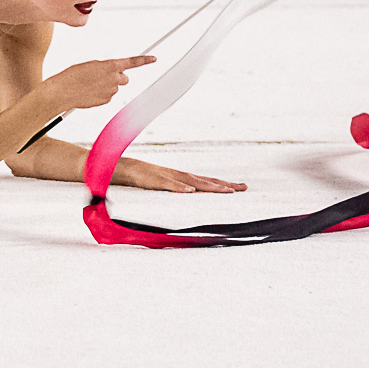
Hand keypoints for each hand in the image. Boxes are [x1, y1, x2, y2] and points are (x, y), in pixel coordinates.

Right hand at [41, 56, 155, 111]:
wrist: (61, 92)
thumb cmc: (72, 76)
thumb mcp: (90, 65)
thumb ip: (104, 68)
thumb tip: (112, 74)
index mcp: (110, 65)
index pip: (132, 62)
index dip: (144, 60)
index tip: (154, 58)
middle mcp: (114, 78)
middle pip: (124, 78)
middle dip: (117, 78)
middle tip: (103, 77)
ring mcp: (111, 91)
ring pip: (114, 88)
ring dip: (106, 86)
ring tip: (90, 85)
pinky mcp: (105, 101)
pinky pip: (107, 96)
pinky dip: (100, 94)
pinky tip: (88, 92)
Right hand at [117, 158, 244, 194]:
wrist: (125, 168)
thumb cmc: (145, 179)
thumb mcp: (165, 187)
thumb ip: (177, 192)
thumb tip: (191, 199)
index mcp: (183, 179)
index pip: (208, 181)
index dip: (224, 184)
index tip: (241, 187)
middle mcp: (180, 176)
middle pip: (206, 180)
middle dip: (225, 184)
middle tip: (243, 188)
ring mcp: (169, 177)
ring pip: (193, 182)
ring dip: (210, 186)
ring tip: (226, 191)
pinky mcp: (156, 180)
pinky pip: (169, 185)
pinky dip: (180, 187)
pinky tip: (190, 191)